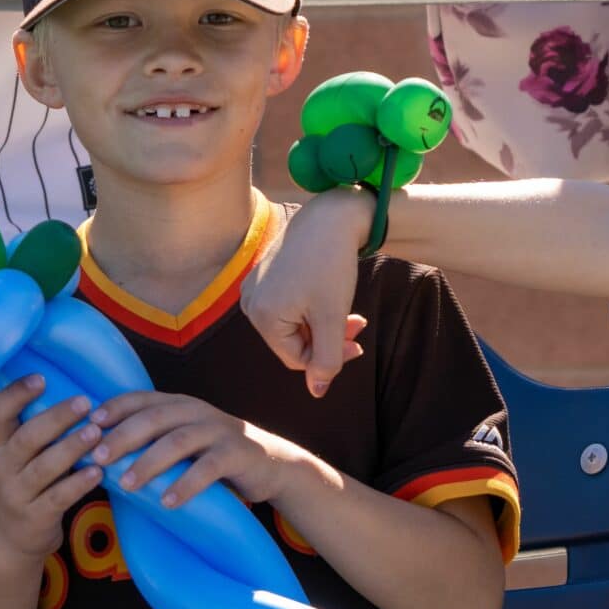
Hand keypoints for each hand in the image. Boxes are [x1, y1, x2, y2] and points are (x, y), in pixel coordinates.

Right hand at [0, 376, 103, 562]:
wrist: (15, 538)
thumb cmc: (31, 482)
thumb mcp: (24, 455)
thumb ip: (40, 427)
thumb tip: (78, 384)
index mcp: (2, 444)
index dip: (15, 394)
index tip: (41, 377)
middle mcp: (5, 467)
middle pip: (25, 439)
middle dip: (55, 418)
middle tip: (84, 402)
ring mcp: (18, 494)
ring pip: (42, 469)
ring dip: (70, 449)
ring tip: (95, 433)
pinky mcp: (36, 518)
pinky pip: (57, 499)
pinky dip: (78, 484)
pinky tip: (98, 472)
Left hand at [90, 391, 312, 511]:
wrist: (270, 463)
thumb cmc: (213, 455)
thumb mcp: (183, 442)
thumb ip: (152, 442)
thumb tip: (99, 459)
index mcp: (179, 404)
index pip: (140, 398)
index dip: (113, 408)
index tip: (87, 425)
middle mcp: (197, 410)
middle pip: (154, 417)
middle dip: (123, 436)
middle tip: (97, 458)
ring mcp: (219, 430)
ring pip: (179, 440)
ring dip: (150, 461)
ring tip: (127, 484)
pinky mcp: (238, 453)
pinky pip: (210, 467)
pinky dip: (186, 483)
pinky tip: (168, 502)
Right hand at [244, 190, 373, 395]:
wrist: (332, 215)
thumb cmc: (331, 263)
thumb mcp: (332, 316)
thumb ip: (327, 359)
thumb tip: (317, 393)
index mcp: (261, 315)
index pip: (297, 358)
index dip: (331, 356)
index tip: (358, 341)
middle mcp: (250, 303)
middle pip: (294, 341)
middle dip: (329, 337)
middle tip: (359, 325)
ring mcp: (255, 288)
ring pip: (294, 324)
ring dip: (324, 323)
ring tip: (351, 312)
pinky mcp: (265, 275)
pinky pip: (289, 306)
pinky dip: (313, 307)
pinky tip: (332, 296)